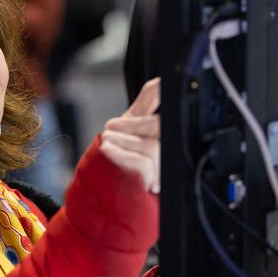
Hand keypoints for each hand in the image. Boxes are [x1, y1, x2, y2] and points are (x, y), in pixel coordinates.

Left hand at [100, 77, 160, 192]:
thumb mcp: (133, 126)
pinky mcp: (154, 186)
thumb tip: (159, 82)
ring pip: (152, 148)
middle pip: (161, 131)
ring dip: (124, 140)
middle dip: (133, 125)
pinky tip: (108, 148)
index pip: (170, 118)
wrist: (110, 194)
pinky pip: (144, 165)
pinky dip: (123, 154)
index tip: (155, 90)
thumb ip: (147, 104)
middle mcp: (171, 155)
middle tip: (111, 126)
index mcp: (169, 138)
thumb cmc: (124, 160)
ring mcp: (164, 172)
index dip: (158, 103)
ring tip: (106, 139)